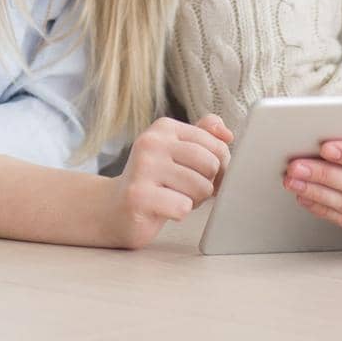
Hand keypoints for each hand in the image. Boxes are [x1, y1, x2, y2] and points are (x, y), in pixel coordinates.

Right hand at [101, 115, 232, 249]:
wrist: (114, 208)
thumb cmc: (154, 181)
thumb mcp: (178, 152)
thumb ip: (204, 136)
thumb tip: (227, 134)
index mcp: (164, 127)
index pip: (216, 145)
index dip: (219, 167)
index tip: (202, 175)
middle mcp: (151, 142)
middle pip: (210, 164)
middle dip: (207, 184)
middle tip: (187, 190)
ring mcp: (142, 167)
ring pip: (200, 187)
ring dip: (194, 201)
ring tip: (174, 198)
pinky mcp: (138, 195)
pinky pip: (183, 207)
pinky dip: (179, 213)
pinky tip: (164, 209)